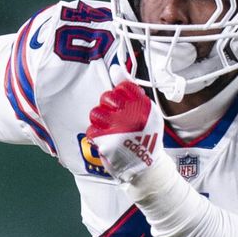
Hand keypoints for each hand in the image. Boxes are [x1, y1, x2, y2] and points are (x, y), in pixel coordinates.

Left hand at [86, 66, 166, 182]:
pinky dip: (97, 135)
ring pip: (96, 113)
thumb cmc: (145, 136)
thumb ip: (129, 87)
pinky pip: (92, 130)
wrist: (146, 168)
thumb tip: (115, 68)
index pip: (122, 87)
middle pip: (106, 98)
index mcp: (143, 106)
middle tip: (116, 117)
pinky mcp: (107, 143)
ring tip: (110, 128)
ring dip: (100, 120)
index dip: (120, 96)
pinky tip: (106, 139)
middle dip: (108, 106)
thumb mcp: (145, 110)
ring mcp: (118, 130)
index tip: (123, 105)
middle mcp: (131, 115)